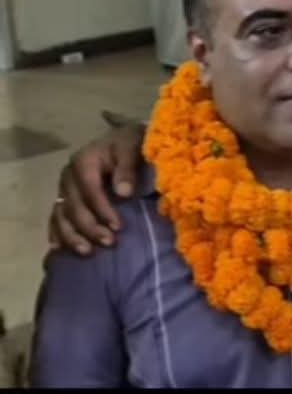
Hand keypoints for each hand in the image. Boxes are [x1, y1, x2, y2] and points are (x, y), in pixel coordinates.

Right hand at [47, 123, 145, 254]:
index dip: (102, 209)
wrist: (124, 141)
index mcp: (84, 161)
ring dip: (72, 235)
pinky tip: (60, 248)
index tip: (118, 226)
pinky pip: (56, 218)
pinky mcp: (64, 198)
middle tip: (109, 242)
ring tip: (87, 251)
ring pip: (61, 215)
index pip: (90, 190)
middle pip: (74, 206)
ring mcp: (64, 189)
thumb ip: (127, 168)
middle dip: (90, 227)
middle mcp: (68, 176)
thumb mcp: (133, 148)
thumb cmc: (131, 144)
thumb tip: (123, 193)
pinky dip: (58, 233)